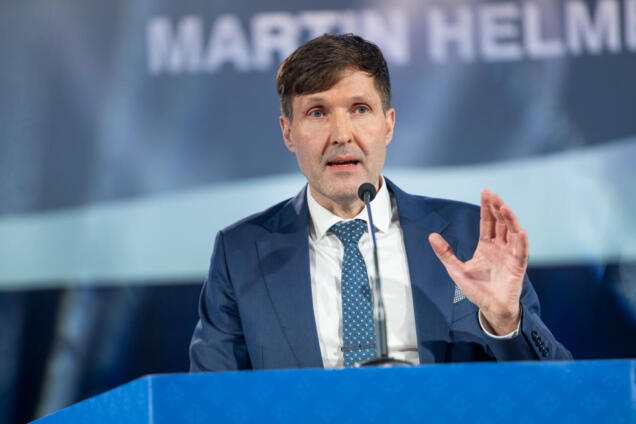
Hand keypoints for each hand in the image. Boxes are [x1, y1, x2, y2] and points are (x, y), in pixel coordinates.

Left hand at [428, 190, 527, 334]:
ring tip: (504, 207)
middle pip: (500, 223)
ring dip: (510, 220)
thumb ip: (445, 252)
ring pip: (512, 233)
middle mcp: (500, 247)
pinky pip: (522, 252)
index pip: (487, 222)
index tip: (486, 192)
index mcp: (486, 246)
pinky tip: (521, 231)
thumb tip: (431, 235)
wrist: (490, 308)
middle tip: (493, 195)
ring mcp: (510, 255)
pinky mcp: (518, 266)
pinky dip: (522, 242)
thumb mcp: (455, 269)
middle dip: (497, 209)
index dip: (486, 208)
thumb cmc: (476, 289)